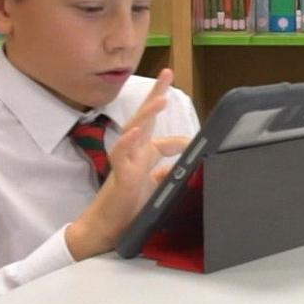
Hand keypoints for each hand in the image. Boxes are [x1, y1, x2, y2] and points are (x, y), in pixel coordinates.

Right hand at [65, 70, 187, 258]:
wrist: (106, 231)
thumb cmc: (128, 208)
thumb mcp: (157, 189)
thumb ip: (169, 175)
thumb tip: (186, 167)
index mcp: (143, 156)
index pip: (162, 138)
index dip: (181, 140)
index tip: (198, 144)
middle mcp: (133, 154)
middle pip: (145, 118)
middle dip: (156, 95)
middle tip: (167, 72)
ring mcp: (125, 163)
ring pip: (134, 131)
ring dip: (147, 113)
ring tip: (160, 97)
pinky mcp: (119, 177)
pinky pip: (121, 155)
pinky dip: (128, 142)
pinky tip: (138, 131)